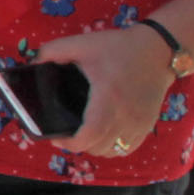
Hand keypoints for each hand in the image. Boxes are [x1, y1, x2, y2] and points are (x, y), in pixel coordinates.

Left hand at [36, 23, 177, 158]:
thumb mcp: (83, 43)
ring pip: (113, 151)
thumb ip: (53, 51)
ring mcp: (139, 123)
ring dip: (95, 147)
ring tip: (83, 133)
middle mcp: (125, 116)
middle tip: (65, 133)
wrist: (158, 51)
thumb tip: (35, 63)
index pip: (89, 135)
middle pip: (98, 147)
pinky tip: (103, 136)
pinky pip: (127, 149)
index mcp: (107, 98)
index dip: (70, 144)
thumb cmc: (119, 48)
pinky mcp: (147, 125)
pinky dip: (112, 147)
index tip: (57, 138)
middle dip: (78, 145)